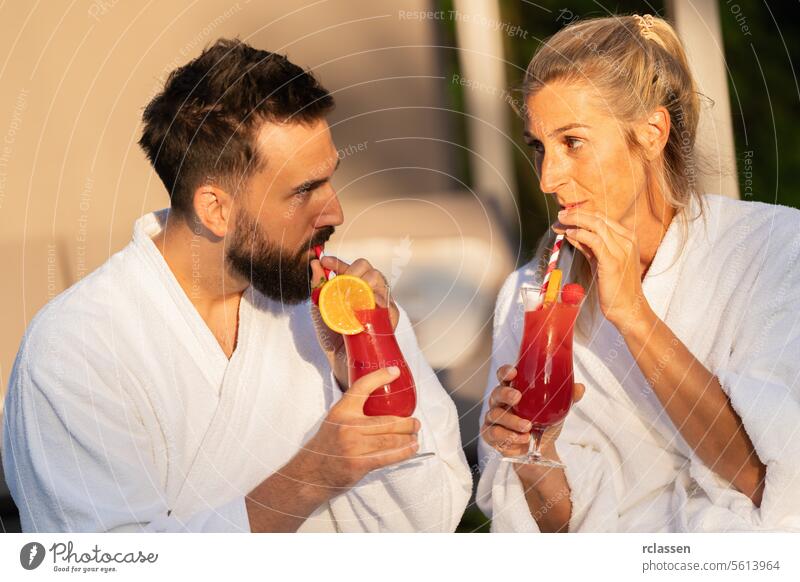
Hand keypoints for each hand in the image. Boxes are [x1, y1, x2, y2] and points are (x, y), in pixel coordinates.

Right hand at [298, 367, 419, 489]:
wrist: (310, 473)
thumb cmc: (328, 445)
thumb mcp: (336, 420)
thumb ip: (355, 413)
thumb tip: (385, 405)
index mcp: (341, 411)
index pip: (361, 387)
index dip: (379, 377)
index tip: (395, 372)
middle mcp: (347, 426)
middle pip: (387, 420)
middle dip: (407, 423)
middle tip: (416, 423)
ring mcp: (353, 446)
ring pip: (391, 439)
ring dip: (408, 438)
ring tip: (415, 435)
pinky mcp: (358, 464)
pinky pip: (388, 457)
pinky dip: (404, 452)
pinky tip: (412, 448)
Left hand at [310, 256, 398, 387]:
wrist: (341, 360)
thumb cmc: (332, 333)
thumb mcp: (320, 308)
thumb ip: (318, 286)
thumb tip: (315, 263)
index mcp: (356, 287)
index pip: (352, 267)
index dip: (338, 262)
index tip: (325, 261)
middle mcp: (371, 292)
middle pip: (369, 269)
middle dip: (353, 271)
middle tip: (340, 284)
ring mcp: (382, 304)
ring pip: (379, 280)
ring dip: (361, 283)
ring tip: (347, 296)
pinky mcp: (390, 318)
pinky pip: (387, 302)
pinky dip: (373, 300)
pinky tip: (360, 306)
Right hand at [481, 365, 584, 457]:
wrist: (540, 448)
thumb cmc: (544, 421)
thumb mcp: (557, 409)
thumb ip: (567, 398)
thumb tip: (580, 387)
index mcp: (513, 388)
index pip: (504, 375)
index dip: (505, 372)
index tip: (513, 372)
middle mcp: (500, 401)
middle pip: (497, 393)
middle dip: (506, 394)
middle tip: (518, 398)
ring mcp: (494, 418)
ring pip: (496, 415)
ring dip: (512, 420)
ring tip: (528, 427)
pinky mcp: (491, 434)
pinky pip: (493, 433)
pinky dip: (508, 436)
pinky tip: (522, 439)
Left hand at [553, 209, 650, 330]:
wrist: (628, 308)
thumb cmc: (615, 286)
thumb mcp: (601, 261)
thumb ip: (589, 246)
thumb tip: (572, 232)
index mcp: (628, 238)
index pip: (603, 217)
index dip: (582, 213)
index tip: (566, 215)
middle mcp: (627, 241)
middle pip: (599, 218)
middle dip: (576, 214)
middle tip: (560, 215)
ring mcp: (622, 250)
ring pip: (596, 225)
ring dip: (575, 221)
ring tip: (560, 221)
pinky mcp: (612, 262)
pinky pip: (595, 241)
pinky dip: (580, 234)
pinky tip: (569, 234)